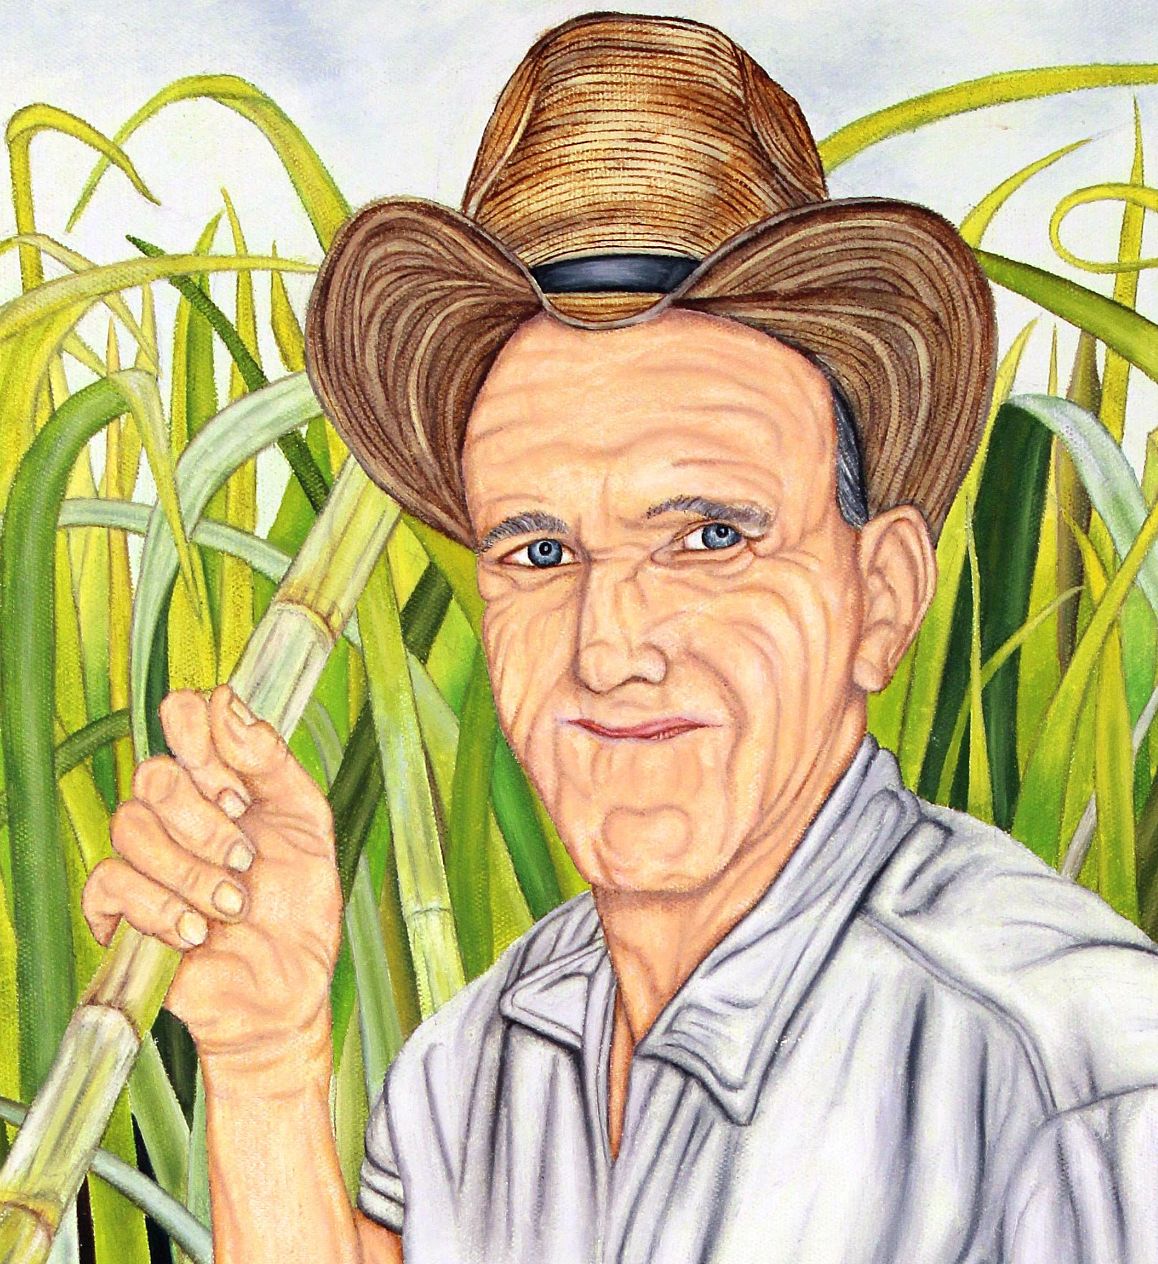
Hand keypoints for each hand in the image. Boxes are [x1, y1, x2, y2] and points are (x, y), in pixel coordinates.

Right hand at [82, 685, 341, 1076]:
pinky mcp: (118, 912)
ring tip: (235, 904)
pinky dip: (159, 906)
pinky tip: (199, 930)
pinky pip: (111, 882)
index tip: (240, 790)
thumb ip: (271, 761)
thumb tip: (227, 702)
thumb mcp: (308, 822)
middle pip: (153, 775)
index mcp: (217, 778)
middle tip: (246, 859)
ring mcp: (143, 860)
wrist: (289, 987)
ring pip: (130, 827)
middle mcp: (174, 811)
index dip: (201, 740)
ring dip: (192, 871)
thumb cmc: (299, 902)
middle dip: (205, 822)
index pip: (181, 717)